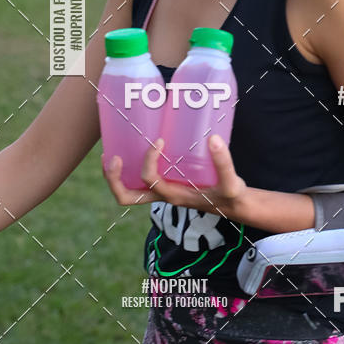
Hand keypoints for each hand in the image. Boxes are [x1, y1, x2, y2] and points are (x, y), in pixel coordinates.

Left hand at [101, 135, 248, 220]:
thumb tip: (213, 138)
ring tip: (111, 153)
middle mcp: (163, 196)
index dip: (149, 160)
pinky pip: (140, 181)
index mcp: (174, 195)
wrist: (232, 205)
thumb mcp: (231, 182)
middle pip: (127, 197)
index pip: (151, 180)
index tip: (160, 141)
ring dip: (116, 176)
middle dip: (113, 180)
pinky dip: (130, 170)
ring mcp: (162, 192)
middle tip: (111, 157)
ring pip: (129, 191)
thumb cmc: (230, 195)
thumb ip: (223, 162)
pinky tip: (133, 150)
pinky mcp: (166, 184)